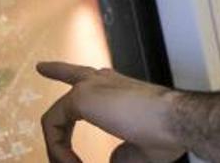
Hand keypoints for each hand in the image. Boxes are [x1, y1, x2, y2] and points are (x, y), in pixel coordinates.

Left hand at [37, 62, 186, 162]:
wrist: (176, 122)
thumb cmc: (167, 135)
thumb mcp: (137, 150)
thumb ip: (119, 153)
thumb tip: (111, 160)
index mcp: (123, 91)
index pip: (99, 81)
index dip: (85, 81)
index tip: (72, 73)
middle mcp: (107, 83)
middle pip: (75, 74)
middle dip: (58, 70)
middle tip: (43, 67)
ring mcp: (92, 87)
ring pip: (59, 112)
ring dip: (57, 146)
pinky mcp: (81, 96)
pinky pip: (52, 125)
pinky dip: (56, 149)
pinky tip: (69, 162)